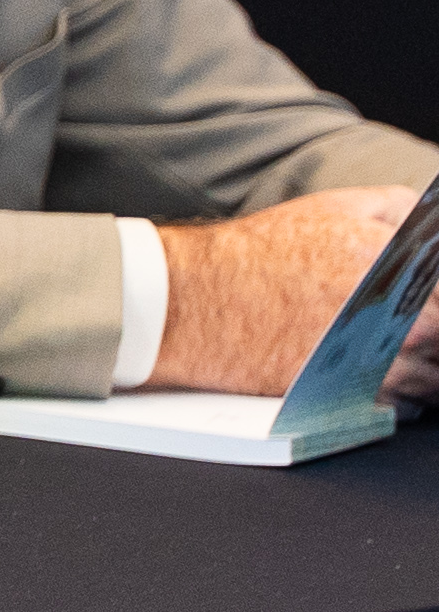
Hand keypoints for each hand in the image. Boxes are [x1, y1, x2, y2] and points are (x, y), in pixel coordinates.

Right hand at [146, 187, 420, 394]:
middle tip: (416, 323)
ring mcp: (377, 362)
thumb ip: (400, 208)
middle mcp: (401, 321)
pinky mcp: (350, 395)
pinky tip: (391, 375)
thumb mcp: (336, 206)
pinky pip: (407, 405)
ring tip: (406, 350)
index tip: (428, 294)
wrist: (196, 301)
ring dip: (431, 366)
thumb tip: (432, 224)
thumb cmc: (260, 253)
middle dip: (436, 330)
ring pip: (437, 377)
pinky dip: (409, 394)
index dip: (437, 291)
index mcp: (406, 271)